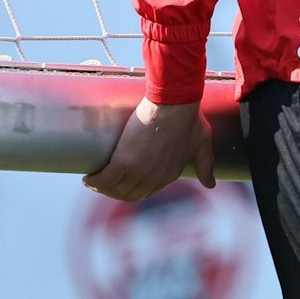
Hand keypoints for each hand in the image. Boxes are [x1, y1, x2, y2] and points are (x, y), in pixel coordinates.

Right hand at [82, 97, 216, 201]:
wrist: (175, 103)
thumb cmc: (189, 119)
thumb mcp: (202, 144)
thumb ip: (206, 164)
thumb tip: (210, 185)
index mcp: (170, 175)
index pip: (147, 192)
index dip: (133, 189)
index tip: (123, 182)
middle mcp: (154, 179)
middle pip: (129, 195)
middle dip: (115, 192)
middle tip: (103, 183)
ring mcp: (139, 172)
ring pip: (114, 190)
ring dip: (101, 188)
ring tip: (93, 181)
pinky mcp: (124, 161)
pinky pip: (104, 180)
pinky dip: (94, 182)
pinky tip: (88, 178)